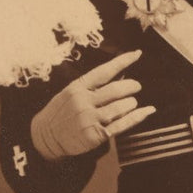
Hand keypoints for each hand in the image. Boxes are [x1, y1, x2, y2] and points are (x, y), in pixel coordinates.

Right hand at [31, 50, 155, 160]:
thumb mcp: (71, 93)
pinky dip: (138, 117)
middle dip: (131, 86)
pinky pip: (122, 124)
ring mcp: (89, 119)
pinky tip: (147, 111)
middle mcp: (84, 101)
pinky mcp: (95, 135)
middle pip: (116, 90)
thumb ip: (92, 86)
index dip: (122, 61)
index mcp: (77, 87)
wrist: (45, 137)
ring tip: (132, 102)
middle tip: (136, 86)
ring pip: (121, 107)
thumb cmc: (60, 113)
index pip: (104, 71)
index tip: (137, 54)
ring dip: (132, 103)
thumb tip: (119, 76)